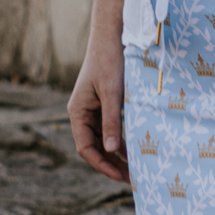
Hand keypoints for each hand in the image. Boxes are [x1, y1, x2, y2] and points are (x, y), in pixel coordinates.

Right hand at [69, 0, 128, 182]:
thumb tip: (112, 150)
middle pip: (94, 148)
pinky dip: (122, 141)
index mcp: (78, 112)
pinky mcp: (105, 105)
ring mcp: (93, 110)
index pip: (86, 149)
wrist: (112, 36)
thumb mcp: (113, 94)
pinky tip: (136, 150)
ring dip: (118, 155)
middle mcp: (83, 114)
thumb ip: (112, 122)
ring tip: (136, 169)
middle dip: (111, 164)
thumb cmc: (110, 62)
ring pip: (103, 141)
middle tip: (133, 178)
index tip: (120, 176)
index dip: (102, 165)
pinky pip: (111, 130)